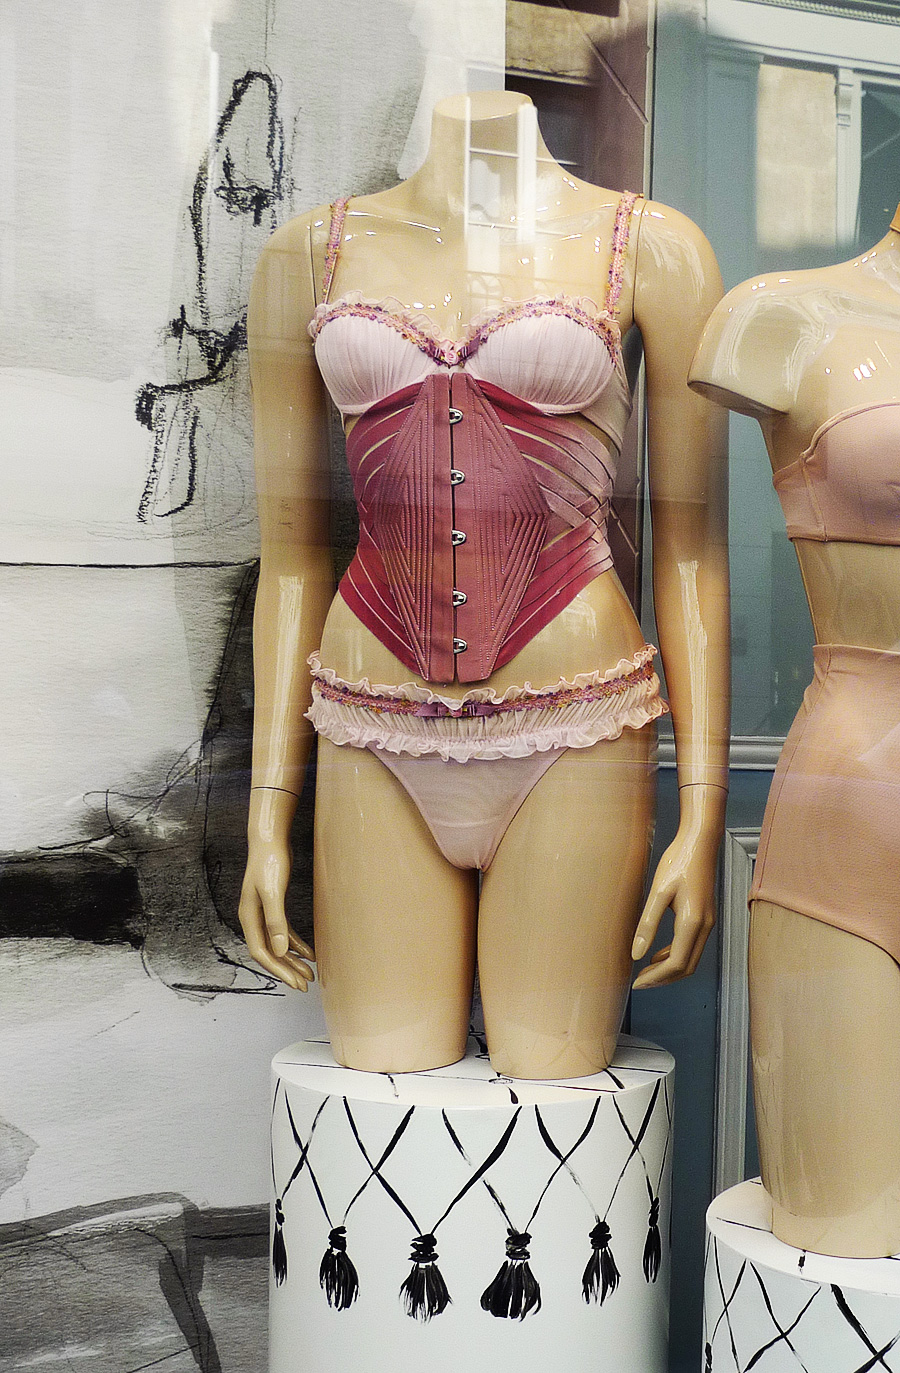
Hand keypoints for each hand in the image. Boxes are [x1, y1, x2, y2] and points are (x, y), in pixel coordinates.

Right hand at [238, 836, 314, 989]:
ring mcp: (264, 912)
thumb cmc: (270, 863)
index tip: (295, 982)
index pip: (261, 952)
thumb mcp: (273, 893)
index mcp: (249, 917)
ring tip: (310, 973)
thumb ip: (275, 922)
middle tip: (305, 984)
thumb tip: (279, 950)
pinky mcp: (275, 905)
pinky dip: (296, 943)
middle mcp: (253, 918)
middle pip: (270, 952)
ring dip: (293, 959)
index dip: (278, 970)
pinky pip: (285, 932)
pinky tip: (310, 952)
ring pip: (278, 944)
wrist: (270, 840)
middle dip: (287, 970)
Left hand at [630, 786, 723, 988]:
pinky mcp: (705, 916)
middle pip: (686, 967)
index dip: (656, 978)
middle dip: (663, 979)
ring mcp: (707, 922)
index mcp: (692, 922)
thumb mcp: (658, 892)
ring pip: (690, 958)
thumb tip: (636, 954)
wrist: (700, 842)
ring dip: (669, 969)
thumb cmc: (678, 862)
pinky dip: (675, 955)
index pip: (676, 964)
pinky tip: (657, 953)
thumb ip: (647, 924)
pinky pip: (691, 946)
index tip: (636, 983)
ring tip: (645, 971)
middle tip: (639, 982)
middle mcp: (704, 926)